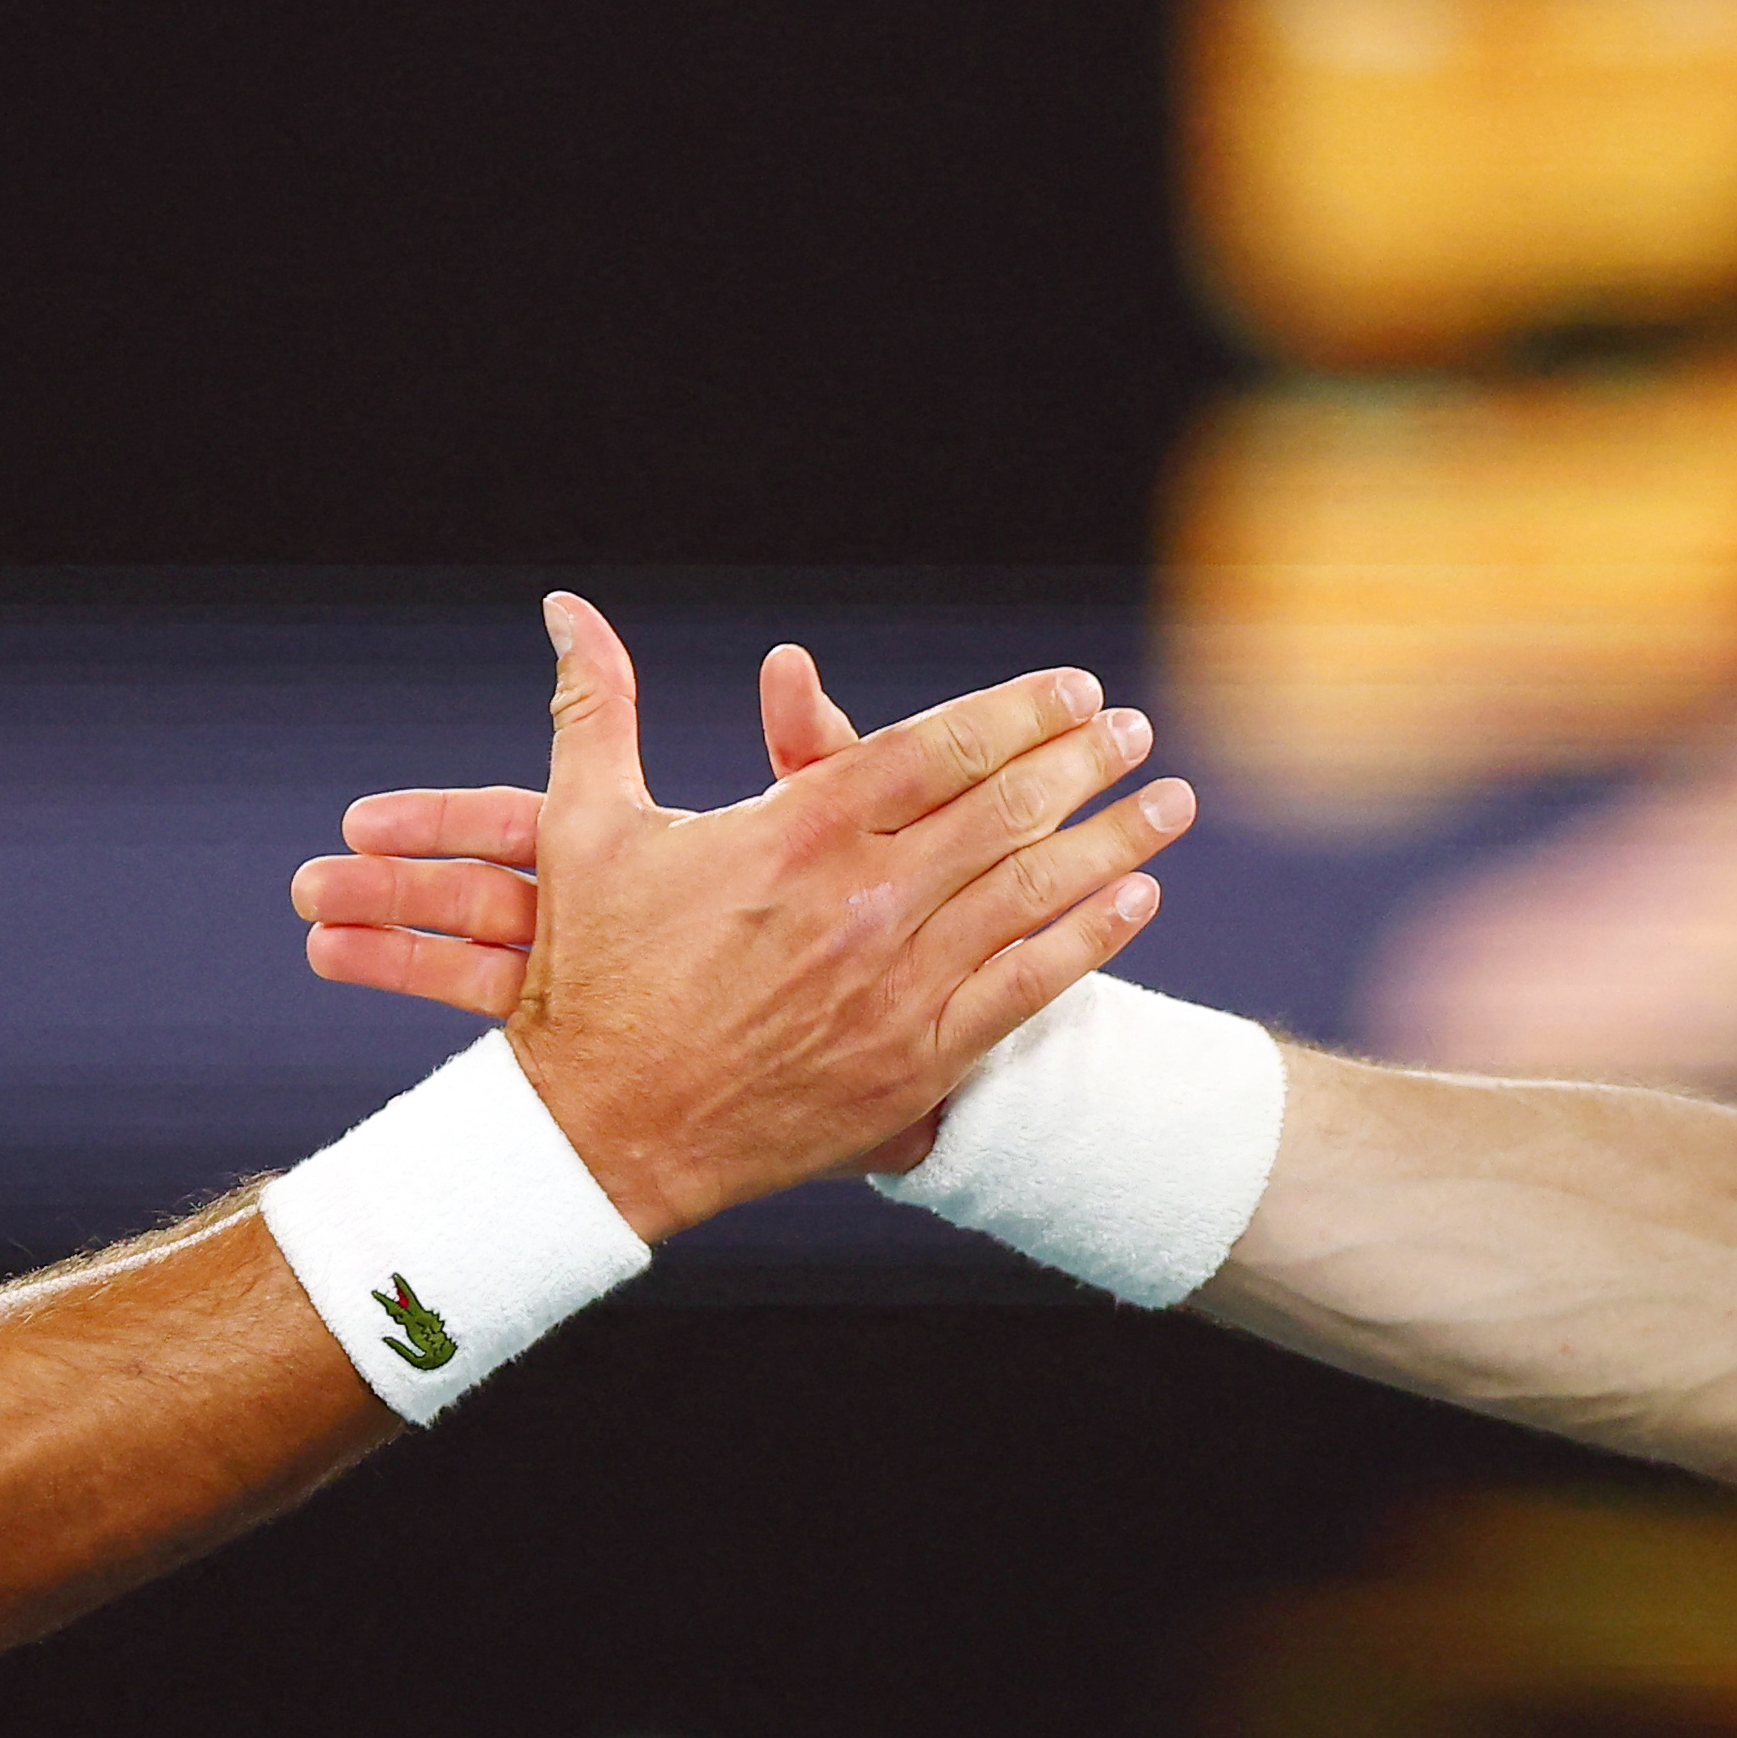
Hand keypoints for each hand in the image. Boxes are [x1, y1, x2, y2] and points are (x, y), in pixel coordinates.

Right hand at [404, 600, 1186, 1234]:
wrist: (602, 1130)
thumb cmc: (592, 973)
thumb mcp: (584, 826)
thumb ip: (595, 706)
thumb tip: (566, 607)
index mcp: (795, 832)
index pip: (936, 746)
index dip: (1017, 709)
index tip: (1073, 687)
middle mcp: (861, 901)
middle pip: (1003, 809)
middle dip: (1082, 760)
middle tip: (1134, 729)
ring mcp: (896, 984)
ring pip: (1032, 892)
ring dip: (1112, 838)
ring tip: (1170, 800)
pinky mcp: (916, 1060)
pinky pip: (1028, 987)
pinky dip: (1090, 939)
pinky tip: (1137, 900)